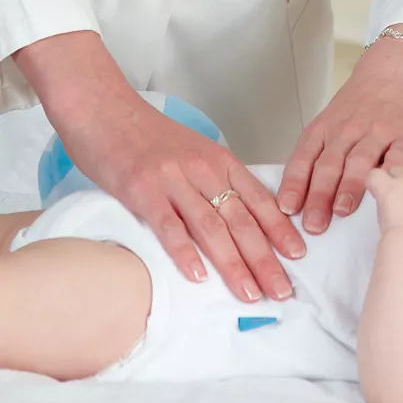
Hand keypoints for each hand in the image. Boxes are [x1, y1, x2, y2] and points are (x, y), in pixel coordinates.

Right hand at [14, 33, 304, 302]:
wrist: (103, 109)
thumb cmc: (150, 137)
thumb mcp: (197, 153)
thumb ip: (220, 182)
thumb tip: (244, 219)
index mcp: (222, 162)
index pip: (260, 201)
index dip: (281, 231)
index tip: (298, 257)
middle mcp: (205, 171)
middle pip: (242, 221)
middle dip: (266, 260)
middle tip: (282, 291)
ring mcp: (174, 181)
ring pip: (212, 228)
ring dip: (234, 265)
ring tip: (250, 293)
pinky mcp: (142, 190)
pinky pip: (168, 226)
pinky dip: (184, 253)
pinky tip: (198, 276)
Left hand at [276, 24, 402, 234]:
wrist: (400, 72)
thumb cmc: (362, 105)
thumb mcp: (332, 121)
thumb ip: (319, 154)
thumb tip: (301, 198)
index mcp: (325, 128)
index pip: (304, 158)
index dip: (294, 184)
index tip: (287, 208)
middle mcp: (348, 130)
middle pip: (329, 165)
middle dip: (318, 196)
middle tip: (313, 224)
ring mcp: (378, 132)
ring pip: (359, 161)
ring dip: (348, 187)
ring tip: (341, 211)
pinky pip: (397, 157)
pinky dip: (389, 174)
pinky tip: (384, 191)